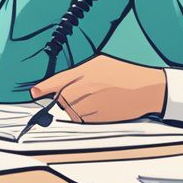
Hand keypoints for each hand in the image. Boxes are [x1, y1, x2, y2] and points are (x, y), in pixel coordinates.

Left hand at [30, 55, 165, 123]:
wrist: (147, 89)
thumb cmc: (126, 73)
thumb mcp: (102, 62)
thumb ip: (80, 72)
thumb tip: (62, 81)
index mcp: (86, 71)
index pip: (56, 81)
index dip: (43, 88)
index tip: (35, 92)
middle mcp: (86, 87)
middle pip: (62, 98)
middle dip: (65, 97)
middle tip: (82, 92)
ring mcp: (91, 104)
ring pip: (71, 111)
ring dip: (75, 108)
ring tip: (95, 98)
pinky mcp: (98, 118)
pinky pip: (82, 120)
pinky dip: (85, 116)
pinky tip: (100, 106)